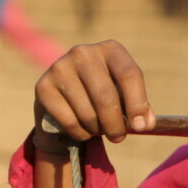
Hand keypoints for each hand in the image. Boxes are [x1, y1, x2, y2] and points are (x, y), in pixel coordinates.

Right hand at [33, 40, 154, 146]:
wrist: (64, 95)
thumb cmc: (105, 94)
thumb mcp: (126, 96)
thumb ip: (140, 109)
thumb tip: (144, 123)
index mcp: (110, 49)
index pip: (129, 75)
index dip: (137, 104)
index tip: (140, 127)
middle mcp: (83, 53)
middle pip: (106, 97)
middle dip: (115, 125)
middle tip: (118, 137)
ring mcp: (60, 67)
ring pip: (88, 114)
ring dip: (98, 130)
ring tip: (99, 128)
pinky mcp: (43, 86)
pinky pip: (69, 122)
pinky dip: (81, 133)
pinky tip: (82, 128)